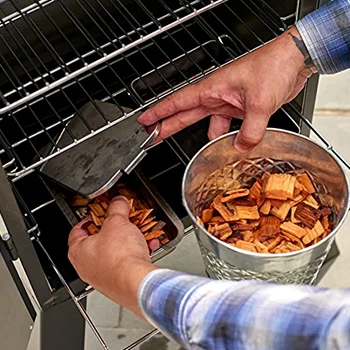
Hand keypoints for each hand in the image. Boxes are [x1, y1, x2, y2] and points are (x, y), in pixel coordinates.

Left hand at [68, 196, 156, 316]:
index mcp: (78, 251)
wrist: (137, 282)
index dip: (90, 218)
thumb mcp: (117, 221)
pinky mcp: (118, 284)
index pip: (77, 230)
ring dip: (127, 242)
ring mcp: (102, 277)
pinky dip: (136, 254)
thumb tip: (118, 201)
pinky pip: (126, 264)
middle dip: (113, 229)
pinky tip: (147, 246)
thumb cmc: (120, 257)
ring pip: (114, 253)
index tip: (99, 213)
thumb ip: (117, 207)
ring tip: (137, 233)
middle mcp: (87, 267)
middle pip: (98, 241)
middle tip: (121, 222)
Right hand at [138, 26, 314, 151]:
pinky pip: (229, 126)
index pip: (177, 102)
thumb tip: (240, 148)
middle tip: (154, 137)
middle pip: (185, 115)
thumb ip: (250, 131)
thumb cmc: (272, 66)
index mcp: (212, 89)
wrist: (293, 60)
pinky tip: (233, 144)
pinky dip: (229, 137)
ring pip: (208, 124)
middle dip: (168, 126)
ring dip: (206, 138)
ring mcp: (228, 102)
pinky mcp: (241, 107)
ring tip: (201, 152)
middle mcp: (216, 96)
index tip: (145, 120)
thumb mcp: (260, 103)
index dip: (159, 112)